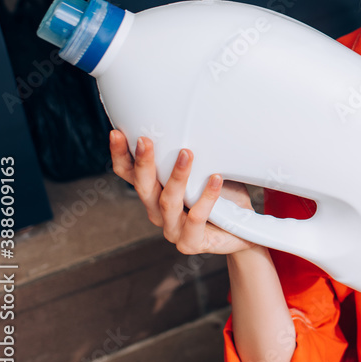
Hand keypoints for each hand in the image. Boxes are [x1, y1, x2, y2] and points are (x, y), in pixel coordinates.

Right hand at [109, 129, 256, 254]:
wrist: (243, 230)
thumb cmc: (222, 196)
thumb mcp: (205, 171)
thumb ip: (193, 155)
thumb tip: (193, 119)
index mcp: (155, 194)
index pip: (130, 175)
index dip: (120, 156)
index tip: (117, 132)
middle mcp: (158, 213)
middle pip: (144, 188)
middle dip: (143, 163)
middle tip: (145, 140)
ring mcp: (173, 230)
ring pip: (168, 201)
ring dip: (177, 176)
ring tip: (187, 153)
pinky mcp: (191, 242)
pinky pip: (197, 217)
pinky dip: (207, 197)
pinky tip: (216, 179)